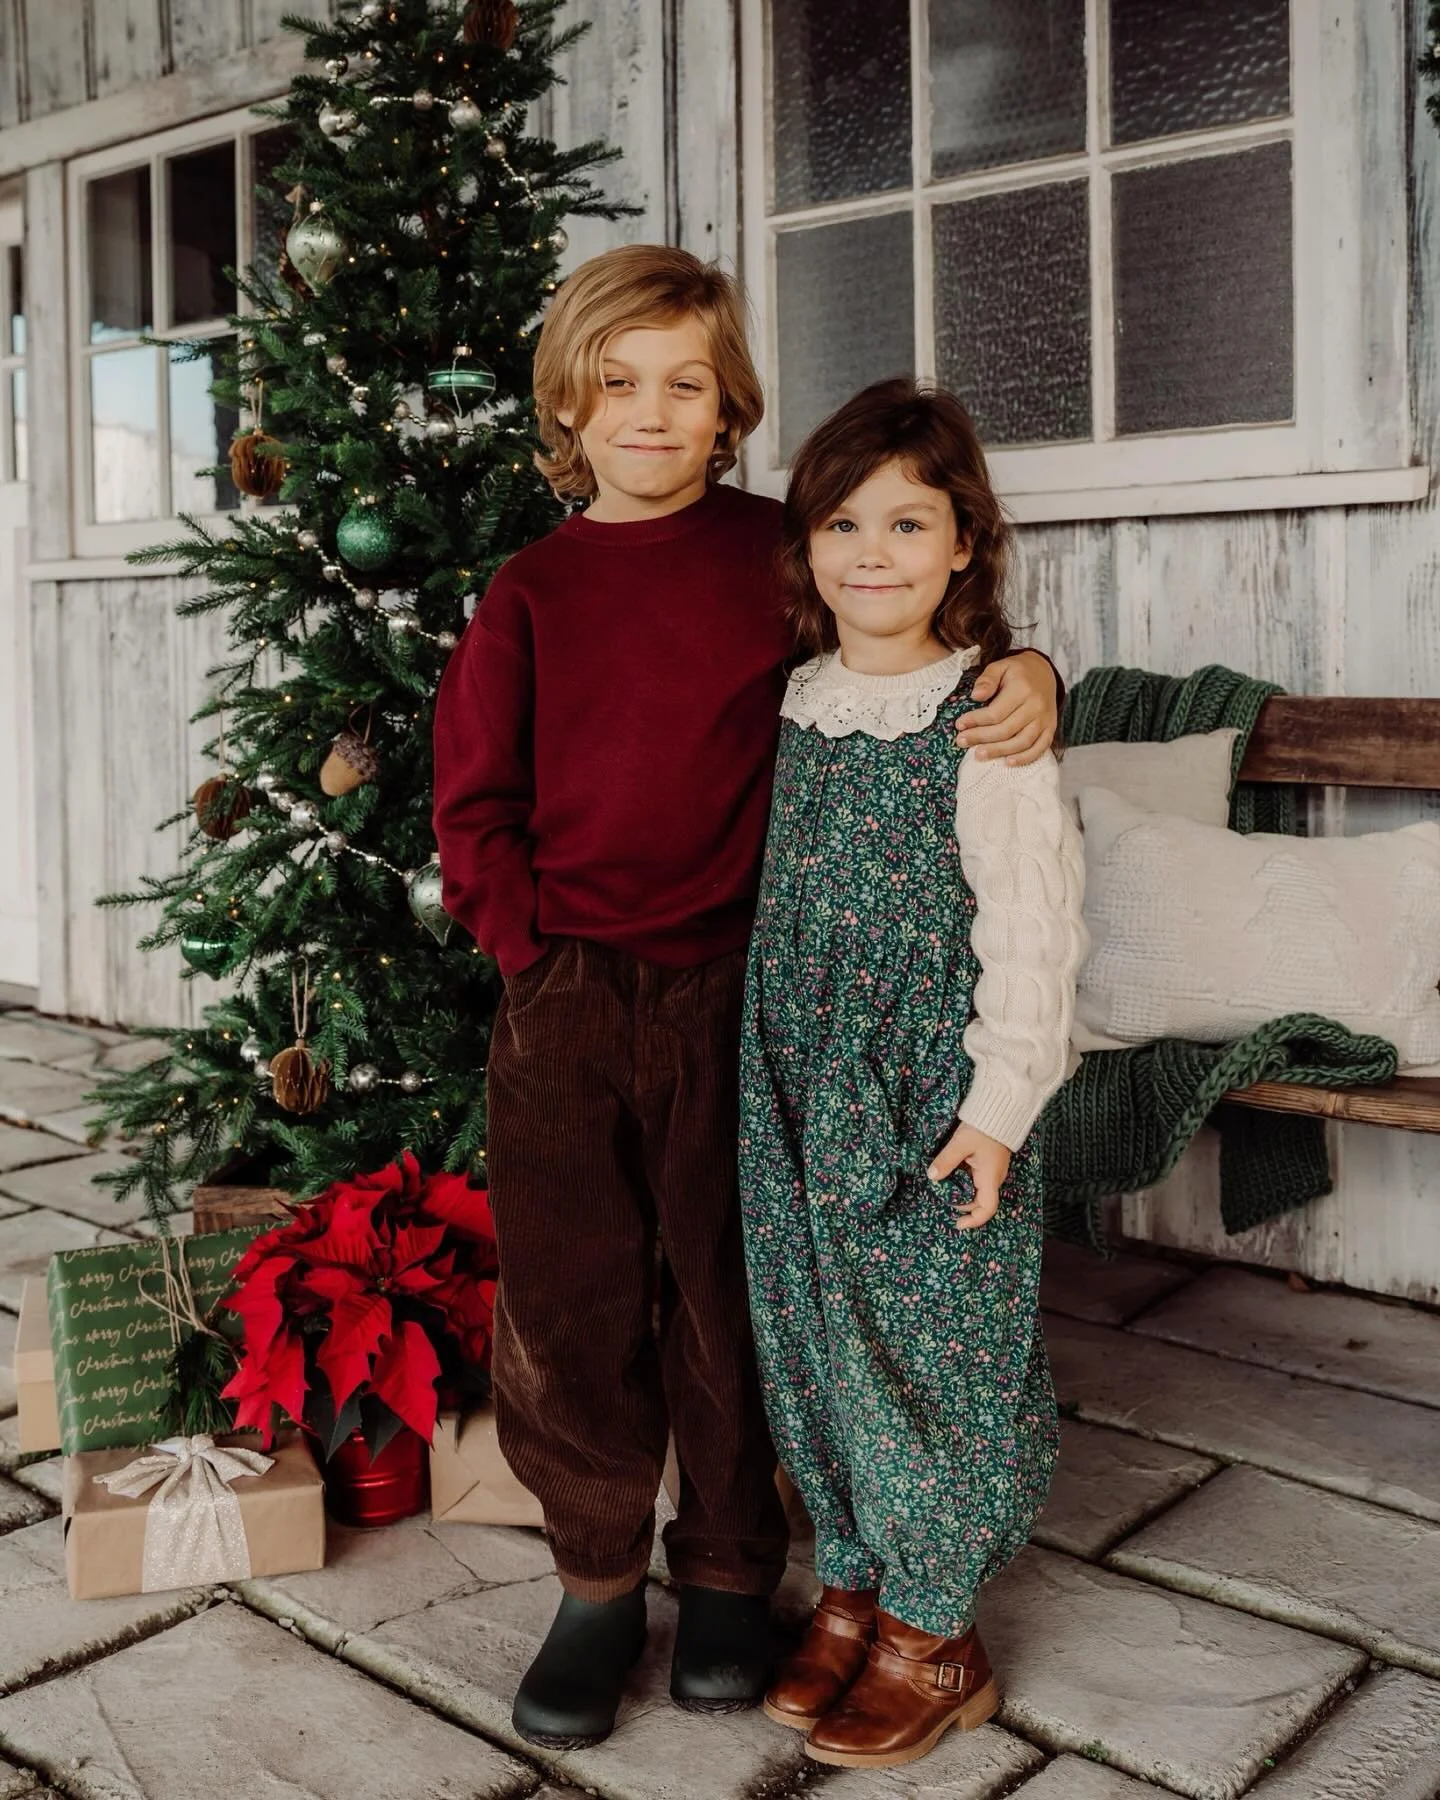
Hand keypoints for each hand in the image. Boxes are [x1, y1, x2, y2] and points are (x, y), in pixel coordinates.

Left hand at [927, 1124, 1010, 1229]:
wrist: (998, 1111)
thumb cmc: (983, 1128)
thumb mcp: (961, 1144)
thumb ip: (946, 1161)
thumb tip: (932, 1177)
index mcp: (990, 1178)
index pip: (987, 1209)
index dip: (974, 1220)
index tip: (958, 1224)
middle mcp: (992, 1179)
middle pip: (978, 1202)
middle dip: (960, 1202)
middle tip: (941, 1194)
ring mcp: (990, 1172)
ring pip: (974, 1190)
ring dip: (959, 1190)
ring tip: (942, 1183)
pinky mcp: (986, 1164)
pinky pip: (974, 1180)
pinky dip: (961, 1180)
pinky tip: (950, 1172)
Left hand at [957, 650, 1059, 765]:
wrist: (1044, 673)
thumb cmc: (1017, 672)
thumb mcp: (1000, 666)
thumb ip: (987, 679)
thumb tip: (976, 696)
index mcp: (1022, 689)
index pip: (996, 712)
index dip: (976, 721)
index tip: (959, 725)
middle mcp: (1036, 706)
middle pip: (1006, 729)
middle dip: (981, 738)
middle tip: (961, 742)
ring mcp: (1045, 719)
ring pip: (1022, 742)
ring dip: (999, 751)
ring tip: (978, 754)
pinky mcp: (1050, 729)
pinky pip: (1040, 748)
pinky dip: (1025, 758)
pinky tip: (1008, 762)